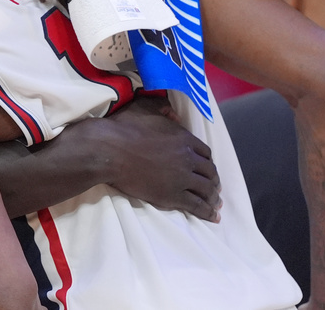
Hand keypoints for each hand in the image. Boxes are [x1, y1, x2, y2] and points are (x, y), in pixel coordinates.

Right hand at [66, 95, 220, 220]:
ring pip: (206, 189)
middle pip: (209, 171)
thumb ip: (162, 107)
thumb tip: (172, 112)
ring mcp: (181, 178)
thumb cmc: (124, 128)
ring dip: (213, 197)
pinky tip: (212, 216)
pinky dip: (207, 212)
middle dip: (214, 180)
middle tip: (215, 187)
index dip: (208, 161)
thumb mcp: (144, 107)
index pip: (205, 152)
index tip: (207, 167)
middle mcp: (188, 158)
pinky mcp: (172, 196)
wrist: (109, 151)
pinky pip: (196, 205)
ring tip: (216, 204)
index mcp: (183, 138)